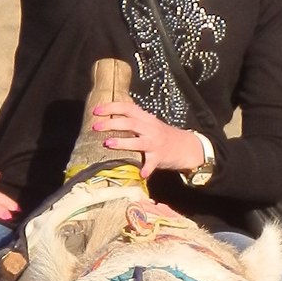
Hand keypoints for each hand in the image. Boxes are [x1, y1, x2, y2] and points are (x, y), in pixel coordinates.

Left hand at [91, 100, 205, 180]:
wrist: (186, 146)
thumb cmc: (162, 136)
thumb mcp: (149, 124)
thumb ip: (133, 121)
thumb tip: (108, 120)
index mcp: (146, 118)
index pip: (127, 107)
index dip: (111, 107)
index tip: (96, 111)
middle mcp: (150, 128)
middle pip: (130, 123)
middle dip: (111, 123)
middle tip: (95, 127)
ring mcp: (155, 143)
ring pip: (139, 141)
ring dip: (123, 142)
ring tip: (108, 143)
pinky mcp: (160, 157)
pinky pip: (152, 163)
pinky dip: (147, 168)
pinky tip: (140, 173)